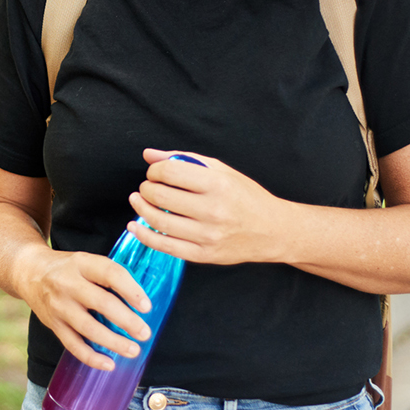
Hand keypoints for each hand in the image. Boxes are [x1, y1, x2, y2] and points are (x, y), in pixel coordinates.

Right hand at [14, 244, 153, 370]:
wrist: (29, 272)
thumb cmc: (68, 268)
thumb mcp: (85, 260)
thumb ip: (109, 275)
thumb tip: (141, 298)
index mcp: (82, 263)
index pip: (110, 273)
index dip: (130, 290)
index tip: (147, 306)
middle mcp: (68, 284)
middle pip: (101, 303)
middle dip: (126, 321)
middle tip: (145, 333)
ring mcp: (59, 306)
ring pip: (88, 328)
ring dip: (113, 342)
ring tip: (133, 350)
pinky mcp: (53, 324)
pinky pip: (73, 345)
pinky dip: (91, 358)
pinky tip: (109, 364)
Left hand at [125, 148, 288, 265]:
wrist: (274, 231)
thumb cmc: (247, 197)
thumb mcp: (221, 171)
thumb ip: (184, 159)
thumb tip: (149, 155)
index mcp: (218, 184)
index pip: (171, 172)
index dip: (154, 171)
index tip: (154, 173)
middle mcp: (213, 210)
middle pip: (161, 196)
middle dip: (145, 189)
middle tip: (146, 187)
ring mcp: (208, 235)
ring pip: (159, 222)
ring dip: (141, 209)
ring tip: (138, 201)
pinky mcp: (204, 255)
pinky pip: (165, 246)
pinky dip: (144, 235)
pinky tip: (135, 226)